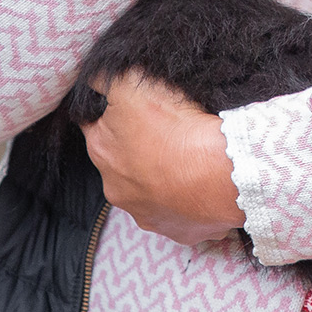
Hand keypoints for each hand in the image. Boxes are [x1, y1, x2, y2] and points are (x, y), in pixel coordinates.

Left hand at [79, 72, 246, 245]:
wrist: (221, 172)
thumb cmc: (175, 127)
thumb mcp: (129, 84)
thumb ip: (103, 80)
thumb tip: (90, 80)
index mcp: (102, 151)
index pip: (95, 126)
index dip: (113, 113)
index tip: (133, 106)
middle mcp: (117, 190)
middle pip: (122, 162)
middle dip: (138, 148)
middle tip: (166, 131)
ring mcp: (148, 215)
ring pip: (150, 191)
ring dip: (162, 178)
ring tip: (188, 160)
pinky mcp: (179, 232)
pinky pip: (180, 214)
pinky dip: (188, 201)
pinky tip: (202, 185)